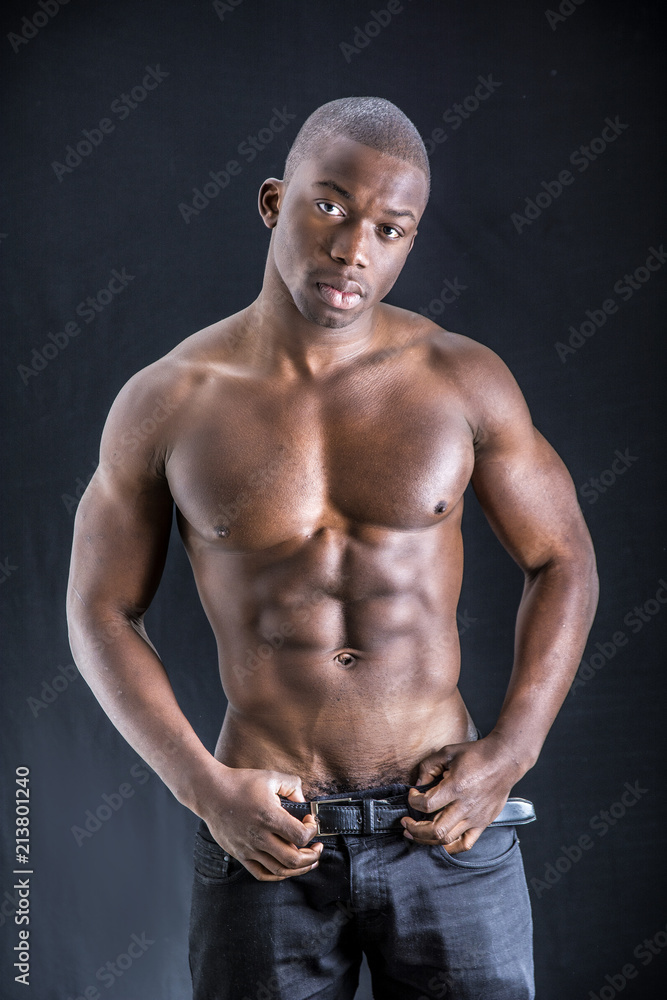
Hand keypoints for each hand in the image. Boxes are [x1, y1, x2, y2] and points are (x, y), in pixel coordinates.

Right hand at [200, 765, 323, 880]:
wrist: (211, 792)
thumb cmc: (240, 783)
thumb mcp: (271, 776)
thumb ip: (293, 786)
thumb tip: (304, 802)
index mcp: (269, 816)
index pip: (300, 836)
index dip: (312, 831)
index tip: (311, 822)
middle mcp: (260, 836)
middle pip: (293, 859)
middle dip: (312, 856)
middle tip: (317, 848)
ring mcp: (249, 848)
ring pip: (280, 870)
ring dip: (299, 868)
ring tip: (308, 861)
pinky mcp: (240, 854)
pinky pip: (261, 873)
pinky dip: (278, 875)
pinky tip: (286, 868)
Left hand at [401, 732, 523, 854]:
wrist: (504, 761)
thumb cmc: (477, 755)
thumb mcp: (448, 752)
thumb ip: (428, 766)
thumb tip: (418, 784)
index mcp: (455, 787)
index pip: (426, 804)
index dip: (413, 801)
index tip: (413, 794)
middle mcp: (465, 806)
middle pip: (434, 830)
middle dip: (415, 829)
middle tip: (406, 822)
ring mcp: (475, 817)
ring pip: (447, 839)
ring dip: (427, 839)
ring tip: (416, 833)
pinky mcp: (483, 823)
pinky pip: (465, 844)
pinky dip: (450, 847)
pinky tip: (440, 842)